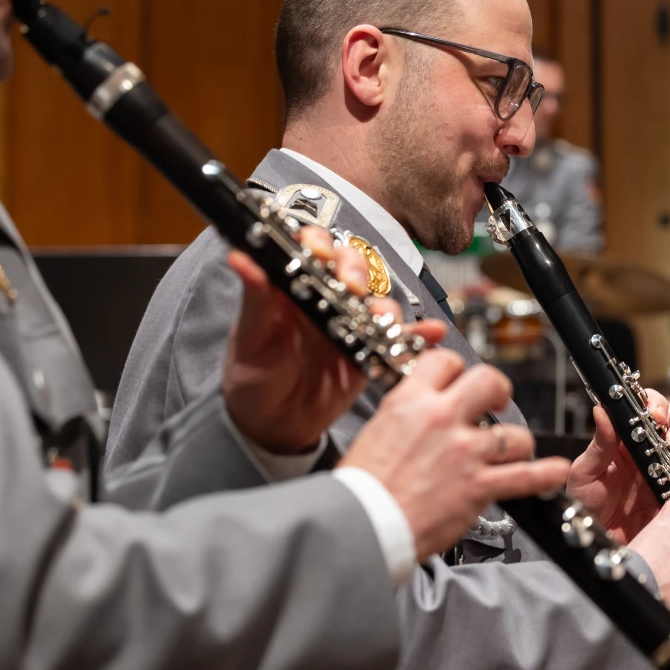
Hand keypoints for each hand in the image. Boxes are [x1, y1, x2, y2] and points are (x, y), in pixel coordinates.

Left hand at [223, 226, 445, 453]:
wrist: (273, 426)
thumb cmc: (252, 378)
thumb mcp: (250, 337)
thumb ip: (254, 298)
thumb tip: (239, 258)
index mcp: (292, 288)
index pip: (312, 249)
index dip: (321, 244)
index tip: (321, 254)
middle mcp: (325, 300)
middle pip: (352, 268)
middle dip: (357, 271)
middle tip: (354, 289)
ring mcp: (350, 326)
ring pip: (378, 300)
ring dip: (386, 305)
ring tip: (384, 320)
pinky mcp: (368, 353)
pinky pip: (397, 339)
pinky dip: (417, 335)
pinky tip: (430, 333)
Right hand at [340, 349, 570, 560]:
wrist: (362, 523)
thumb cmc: (363, 485)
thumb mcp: (377, 428)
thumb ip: (407, 412)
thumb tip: (422, 405)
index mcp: (412, 400)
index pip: (447, 361)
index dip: (457, 369)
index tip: (459, 381)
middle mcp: (443, 420)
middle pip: (490, 382)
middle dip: (498, 390)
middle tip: (496, 402)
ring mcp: (465, 453)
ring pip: (514, 433)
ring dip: (517, 443)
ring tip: (513, 449)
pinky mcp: (478, 486)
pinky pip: (524, 476)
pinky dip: (545, 474)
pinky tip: (556, 470)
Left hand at [567, 390, 669, 542]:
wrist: (596, 543)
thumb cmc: (585, 507)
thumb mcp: (584, 474)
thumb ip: (598, 444)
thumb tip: (602, 411)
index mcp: (627, 441)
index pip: (648, 408)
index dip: (657, 405)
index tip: (655, 416)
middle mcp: (650, 453)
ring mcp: (666, 474)